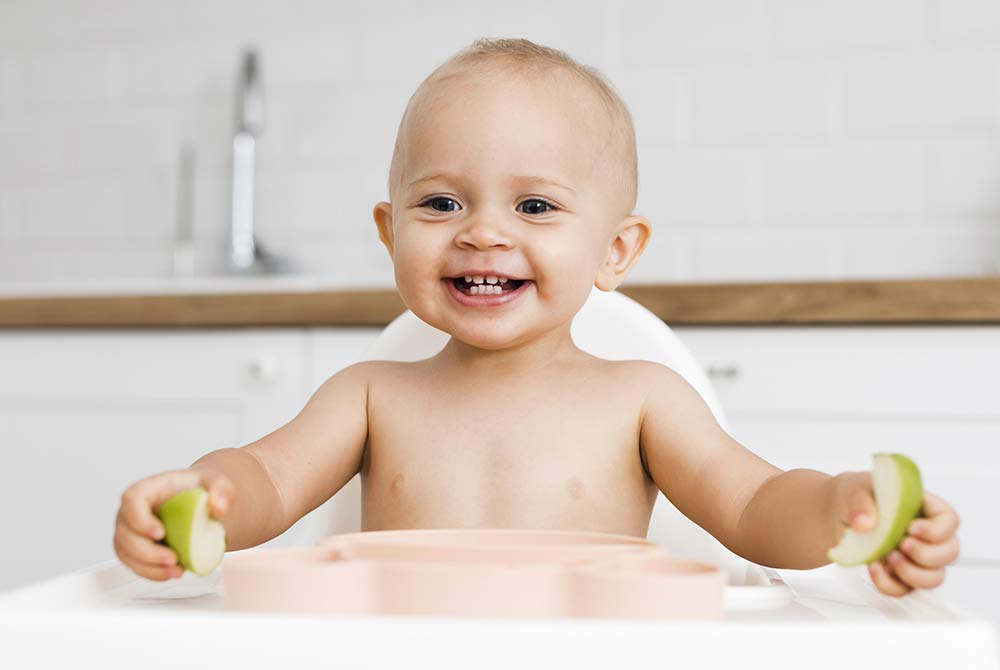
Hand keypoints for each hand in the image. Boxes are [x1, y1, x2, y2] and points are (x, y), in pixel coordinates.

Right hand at [113, 468, 233, 580]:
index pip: (132, 500)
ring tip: (176, 571)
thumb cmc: (200, 490)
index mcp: (147, 489)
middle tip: (172, 559)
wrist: (199, 505)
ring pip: (126, 553)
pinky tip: (171, 573)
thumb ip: (221, 489)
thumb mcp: (216, 482)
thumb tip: (219, 506)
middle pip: (126, 533)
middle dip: (146, 552)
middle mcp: (132, 511)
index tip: (160, 533)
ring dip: (149, 567)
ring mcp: (131, 532)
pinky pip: (135, 565)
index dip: (140, 519)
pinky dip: (152, 573)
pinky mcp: (136, 550)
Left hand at [833, 473, 959, 596]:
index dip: (936, 530)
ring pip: (935, 578)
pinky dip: (889, 584)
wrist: (838, 514)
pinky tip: (873, 567)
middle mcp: (927, 536)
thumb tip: (864, 523)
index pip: (950, 521)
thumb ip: (860, 503)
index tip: (911, 528)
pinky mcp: (899, 575)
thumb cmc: (855, 498)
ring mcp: (916, 558)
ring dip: (913, 573)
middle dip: (926, 554)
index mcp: (924, 508)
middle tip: (901, 545)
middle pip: (950, 553)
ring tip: (889, 557)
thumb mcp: (854, 491)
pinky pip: (904, 590)